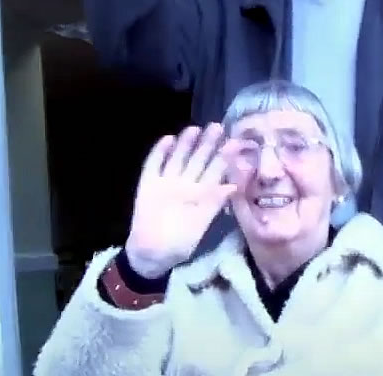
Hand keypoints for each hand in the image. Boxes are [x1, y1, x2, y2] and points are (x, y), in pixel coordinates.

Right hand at [125, 123, 238, 276]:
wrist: (151, 255)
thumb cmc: (180, 243)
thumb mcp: (201, 223)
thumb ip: (215, 203)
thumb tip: (233, 186)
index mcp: (201, 193)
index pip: (214, 171)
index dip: (223, 157)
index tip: (234, 141)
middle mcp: (186, 183)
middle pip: (198, 160)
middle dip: (207, 144)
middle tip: (217, 127)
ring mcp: (167, 182)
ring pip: (178, 159)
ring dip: (185, 144)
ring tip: (195, 129)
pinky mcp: (148, 184)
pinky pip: (153, 165)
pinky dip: (159, 153)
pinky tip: (167, 139)